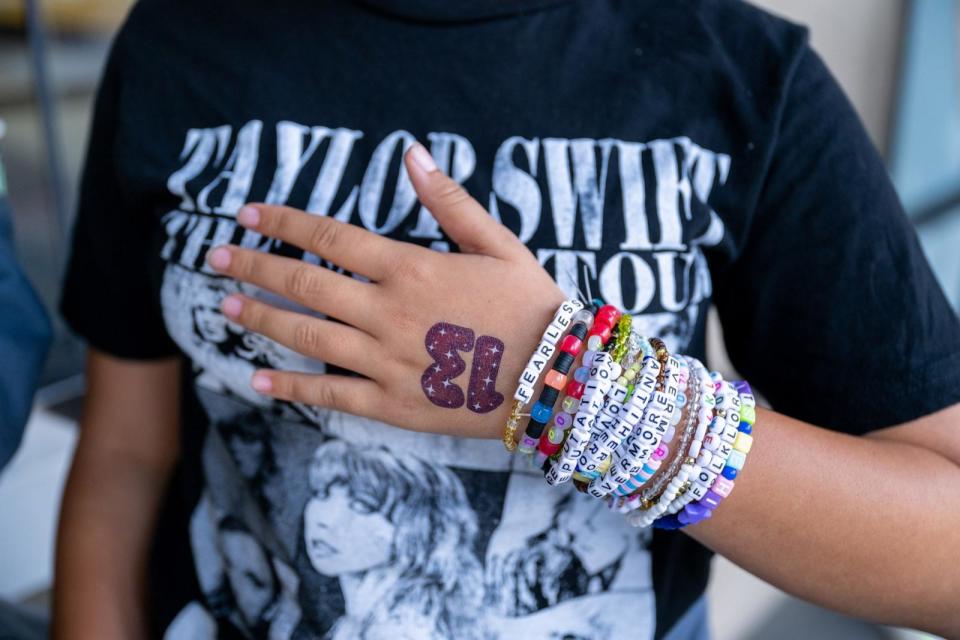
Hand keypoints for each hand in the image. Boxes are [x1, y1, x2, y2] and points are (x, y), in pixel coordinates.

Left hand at [205, 142, 565, 438]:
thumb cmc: (531, 306)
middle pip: (304, 285)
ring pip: (307, 337)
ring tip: (226, 307)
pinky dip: (291, 388)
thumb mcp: (499, 243)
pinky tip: (257, 380)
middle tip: (214, 257)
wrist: (556, 379)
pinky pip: (330, 395)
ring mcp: (386, 362)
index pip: (330, 239)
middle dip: (254, 267)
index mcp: (411, 269)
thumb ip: (449, 201)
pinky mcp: (392, 405)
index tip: (247, 215)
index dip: (283, 224)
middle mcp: (388, 313)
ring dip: (261, 319)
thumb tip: (411, 153)